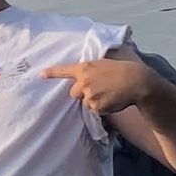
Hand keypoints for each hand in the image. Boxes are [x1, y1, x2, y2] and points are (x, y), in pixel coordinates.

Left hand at [42, 57, 164, 117]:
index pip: (64, 70)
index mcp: (85, 68)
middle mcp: (84, 82)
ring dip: (94, 100)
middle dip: (82, 93)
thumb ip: (89, 70)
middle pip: (73, 93)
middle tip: (98, 88)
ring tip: (109, 93)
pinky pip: (95, 110)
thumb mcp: (102, 64)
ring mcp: (89, 95)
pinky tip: (112, 100)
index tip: (40, 75)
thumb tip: (81, 77)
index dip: (52, 73)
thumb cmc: (121, 71)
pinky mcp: (96, 107)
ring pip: (86, 102)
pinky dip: (102, 107)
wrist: (136, 81)